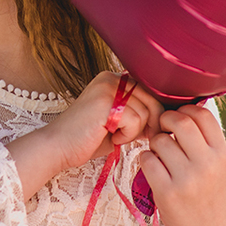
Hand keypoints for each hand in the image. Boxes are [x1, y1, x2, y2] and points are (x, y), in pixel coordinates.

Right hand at [6, 72, 161, 200]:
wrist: (58, 147)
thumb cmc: (88, 138)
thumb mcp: (120, 122)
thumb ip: (140, 115)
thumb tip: (167, 119)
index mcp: (115, 79)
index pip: (152, 92)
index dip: (154, 114)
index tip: (145, 131)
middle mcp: (111, 78)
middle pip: (153, 99)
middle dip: (149, 123)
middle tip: (133, 137)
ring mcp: (107, 87)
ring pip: (145, 112)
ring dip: (134, 132)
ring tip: (114, 136)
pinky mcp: (105, 100)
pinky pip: (135, 120)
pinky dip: (126, 135)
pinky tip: (110, 137)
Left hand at [138, 104, 225, 225]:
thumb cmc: (207, 193)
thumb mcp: (216, 165)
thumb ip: (204, 139)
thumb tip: (186, 103)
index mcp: (221, 153)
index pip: (202, 114)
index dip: (185, 111)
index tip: (178, 120)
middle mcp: (206, 164)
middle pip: (180, 121)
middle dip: (166, 121)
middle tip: (163, 131)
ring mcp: (186, 178)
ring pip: (160, 140)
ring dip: (154, 143)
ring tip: (160, 154)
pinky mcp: (166, 192)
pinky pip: (147, 159)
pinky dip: (145, 159)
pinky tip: (152, 167)